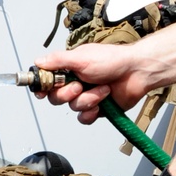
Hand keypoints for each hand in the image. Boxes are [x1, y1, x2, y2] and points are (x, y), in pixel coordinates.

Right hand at [36, 44, 155, 124]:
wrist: (136, 73)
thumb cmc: (113, 61)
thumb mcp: (81, 57)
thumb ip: (58, 60)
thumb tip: (38, 61)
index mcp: (69, 68)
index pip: (48, 80)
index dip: (43, 87)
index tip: (42, 91)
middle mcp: (75, 82)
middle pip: (56, 97)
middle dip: (68, 93)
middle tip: (80, 86)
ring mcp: (86, 96)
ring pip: (73, 107)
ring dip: (88, 99)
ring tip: (102, 89)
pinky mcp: (97, 109)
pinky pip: (84, 118)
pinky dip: (92, 111)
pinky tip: (103, 103)